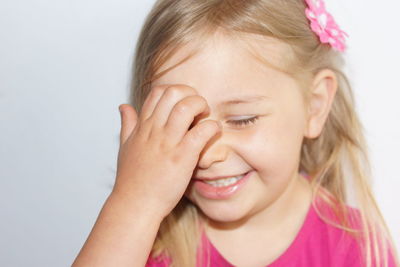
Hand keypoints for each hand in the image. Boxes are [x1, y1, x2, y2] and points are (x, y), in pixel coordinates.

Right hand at [113, 84, 220, 218]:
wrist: (135, 205)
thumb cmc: (132, 179)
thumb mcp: (125, 146)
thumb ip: (127, 124)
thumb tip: (124, 106)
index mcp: (143, 126)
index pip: (158, 92)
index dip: (175, 91)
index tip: (184, 103)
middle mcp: (155, 130)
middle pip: (173, 92)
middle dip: (191, 93)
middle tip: (198, 108)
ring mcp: (168, 143)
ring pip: (186, 107)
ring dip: (201, 106)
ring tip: (205, 117)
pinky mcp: (182, 158)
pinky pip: (201, 132)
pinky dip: (211, 127)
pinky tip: (212, 133)